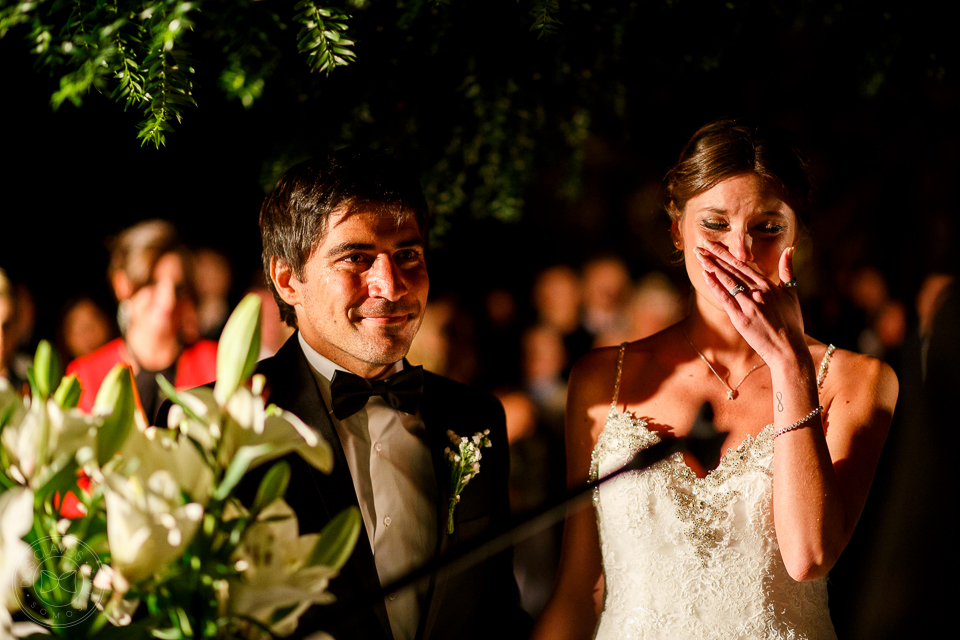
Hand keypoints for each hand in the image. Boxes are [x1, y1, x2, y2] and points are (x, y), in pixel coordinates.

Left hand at [695, 241, 805, 364]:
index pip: (743, 265)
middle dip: (715, 256)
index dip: (726, 254)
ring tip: (699, 256)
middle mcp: (758, 292)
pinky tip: (705, 275)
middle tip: (700, 245)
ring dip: (712, 267)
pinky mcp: (741, 318)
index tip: (713, 245)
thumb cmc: (791, 324)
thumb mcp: (792, 293)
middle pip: (732, 270)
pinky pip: (725, 299)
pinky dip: (715, 286)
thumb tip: (790, 249)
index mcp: (768, 285)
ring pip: (727, 281)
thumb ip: (788, 270)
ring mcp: (749, 305)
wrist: (788, 349)